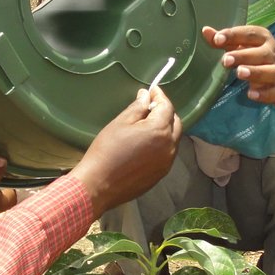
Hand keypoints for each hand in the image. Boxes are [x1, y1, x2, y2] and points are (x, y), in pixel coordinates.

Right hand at [69, 87, 181, 214]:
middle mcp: (169, 146)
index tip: (152, 90)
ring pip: (173, 139)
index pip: (167, 107)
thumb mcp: (120, 123)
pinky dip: (162, 144)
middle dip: (165, 112)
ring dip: (165, 128)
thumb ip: (137, 108)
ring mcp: (167, 162)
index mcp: (159, 130)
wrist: (99, 185)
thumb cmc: (106, 150)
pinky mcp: (161, 174)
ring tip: (148, 125)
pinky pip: (167, 153)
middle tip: (150, 106)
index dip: (160, 96)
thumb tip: (146, 96)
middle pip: (175, 123)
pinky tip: (147, 144)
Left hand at [201, 24, 274, 103]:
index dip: (233, 35)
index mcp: (261, 38)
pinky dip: (264, 94)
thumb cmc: (257, 55)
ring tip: (240, 73)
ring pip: (271, 71)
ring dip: (256, 72)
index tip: (217, 39)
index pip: (248, 34)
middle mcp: (271, 53)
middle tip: (226, 60)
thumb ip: (226, 40)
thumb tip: (205, 31)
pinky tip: (251, 94)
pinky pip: (274, 92)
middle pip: (260, 53)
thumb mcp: (243, 45)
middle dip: (243, 56)